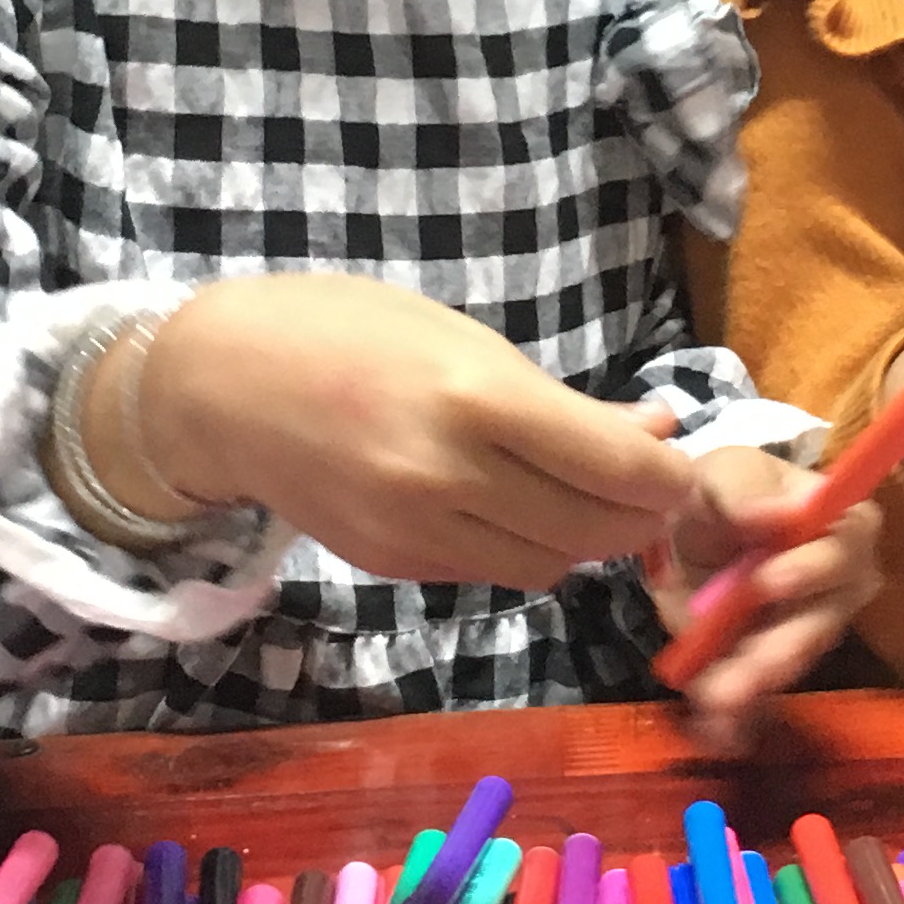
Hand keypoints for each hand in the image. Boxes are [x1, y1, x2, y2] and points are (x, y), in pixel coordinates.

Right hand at [124, 273, 699, 589]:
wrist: (223, 385)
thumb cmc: (351, 332)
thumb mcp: (466, 340)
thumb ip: (562, 401)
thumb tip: (657, 431)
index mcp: (478, 399)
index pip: (617, 468)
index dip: (668, 478)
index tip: (680, 466)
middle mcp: (450, 476)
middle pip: (594, 530)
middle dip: (638, 515)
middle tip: (648, 486)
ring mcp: (417, 531)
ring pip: (549, 566)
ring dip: (583, 539)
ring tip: (581, 495)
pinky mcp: (393, 565)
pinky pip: (492, 571)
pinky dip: (523, 548)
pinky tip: (513, 506)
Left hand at [649, 447, 883, 752]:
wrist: (682, 536)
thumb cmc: (720, 492)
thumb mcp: (721, 472)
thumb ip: (743, 487)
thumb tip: (773, 516)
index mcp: (839, 522)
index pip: (849, 543)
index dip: (815, 567)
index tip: (769, 582)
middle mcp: (841, 582)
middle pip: (824, 618)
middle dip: (781, 647)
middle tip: (744, 670)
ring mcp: (809, 629)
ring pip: (790, 661)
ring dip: (754, 686)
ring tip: (719, 703)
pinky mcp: (773, 665)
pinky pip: (761, 698)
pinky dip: (736, 719)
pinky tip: (714, 733)